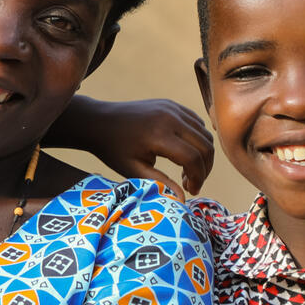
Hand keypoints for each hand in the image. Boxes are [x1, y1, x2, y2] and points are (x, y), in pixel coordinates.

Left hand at [79, 97, 214, 195]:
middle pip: (205, 146)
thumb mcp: (133, 170)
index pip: (193, 159)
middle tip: (191, 183)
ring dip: (203, 155)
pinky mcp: (172, 105)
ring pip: (205, 134)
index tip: (190, 190)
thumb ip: (159, 183)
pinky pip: (197, 123)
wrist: (98, 121)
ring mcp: (172, 108)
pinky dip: (198, 140)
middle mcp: (170, 118)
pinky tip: (184, 153)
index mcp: (158, 135)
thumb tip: (182, 200)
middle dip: (204, 169)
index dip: (197, 178)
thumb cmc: (113, 149)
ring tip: (186, 171)